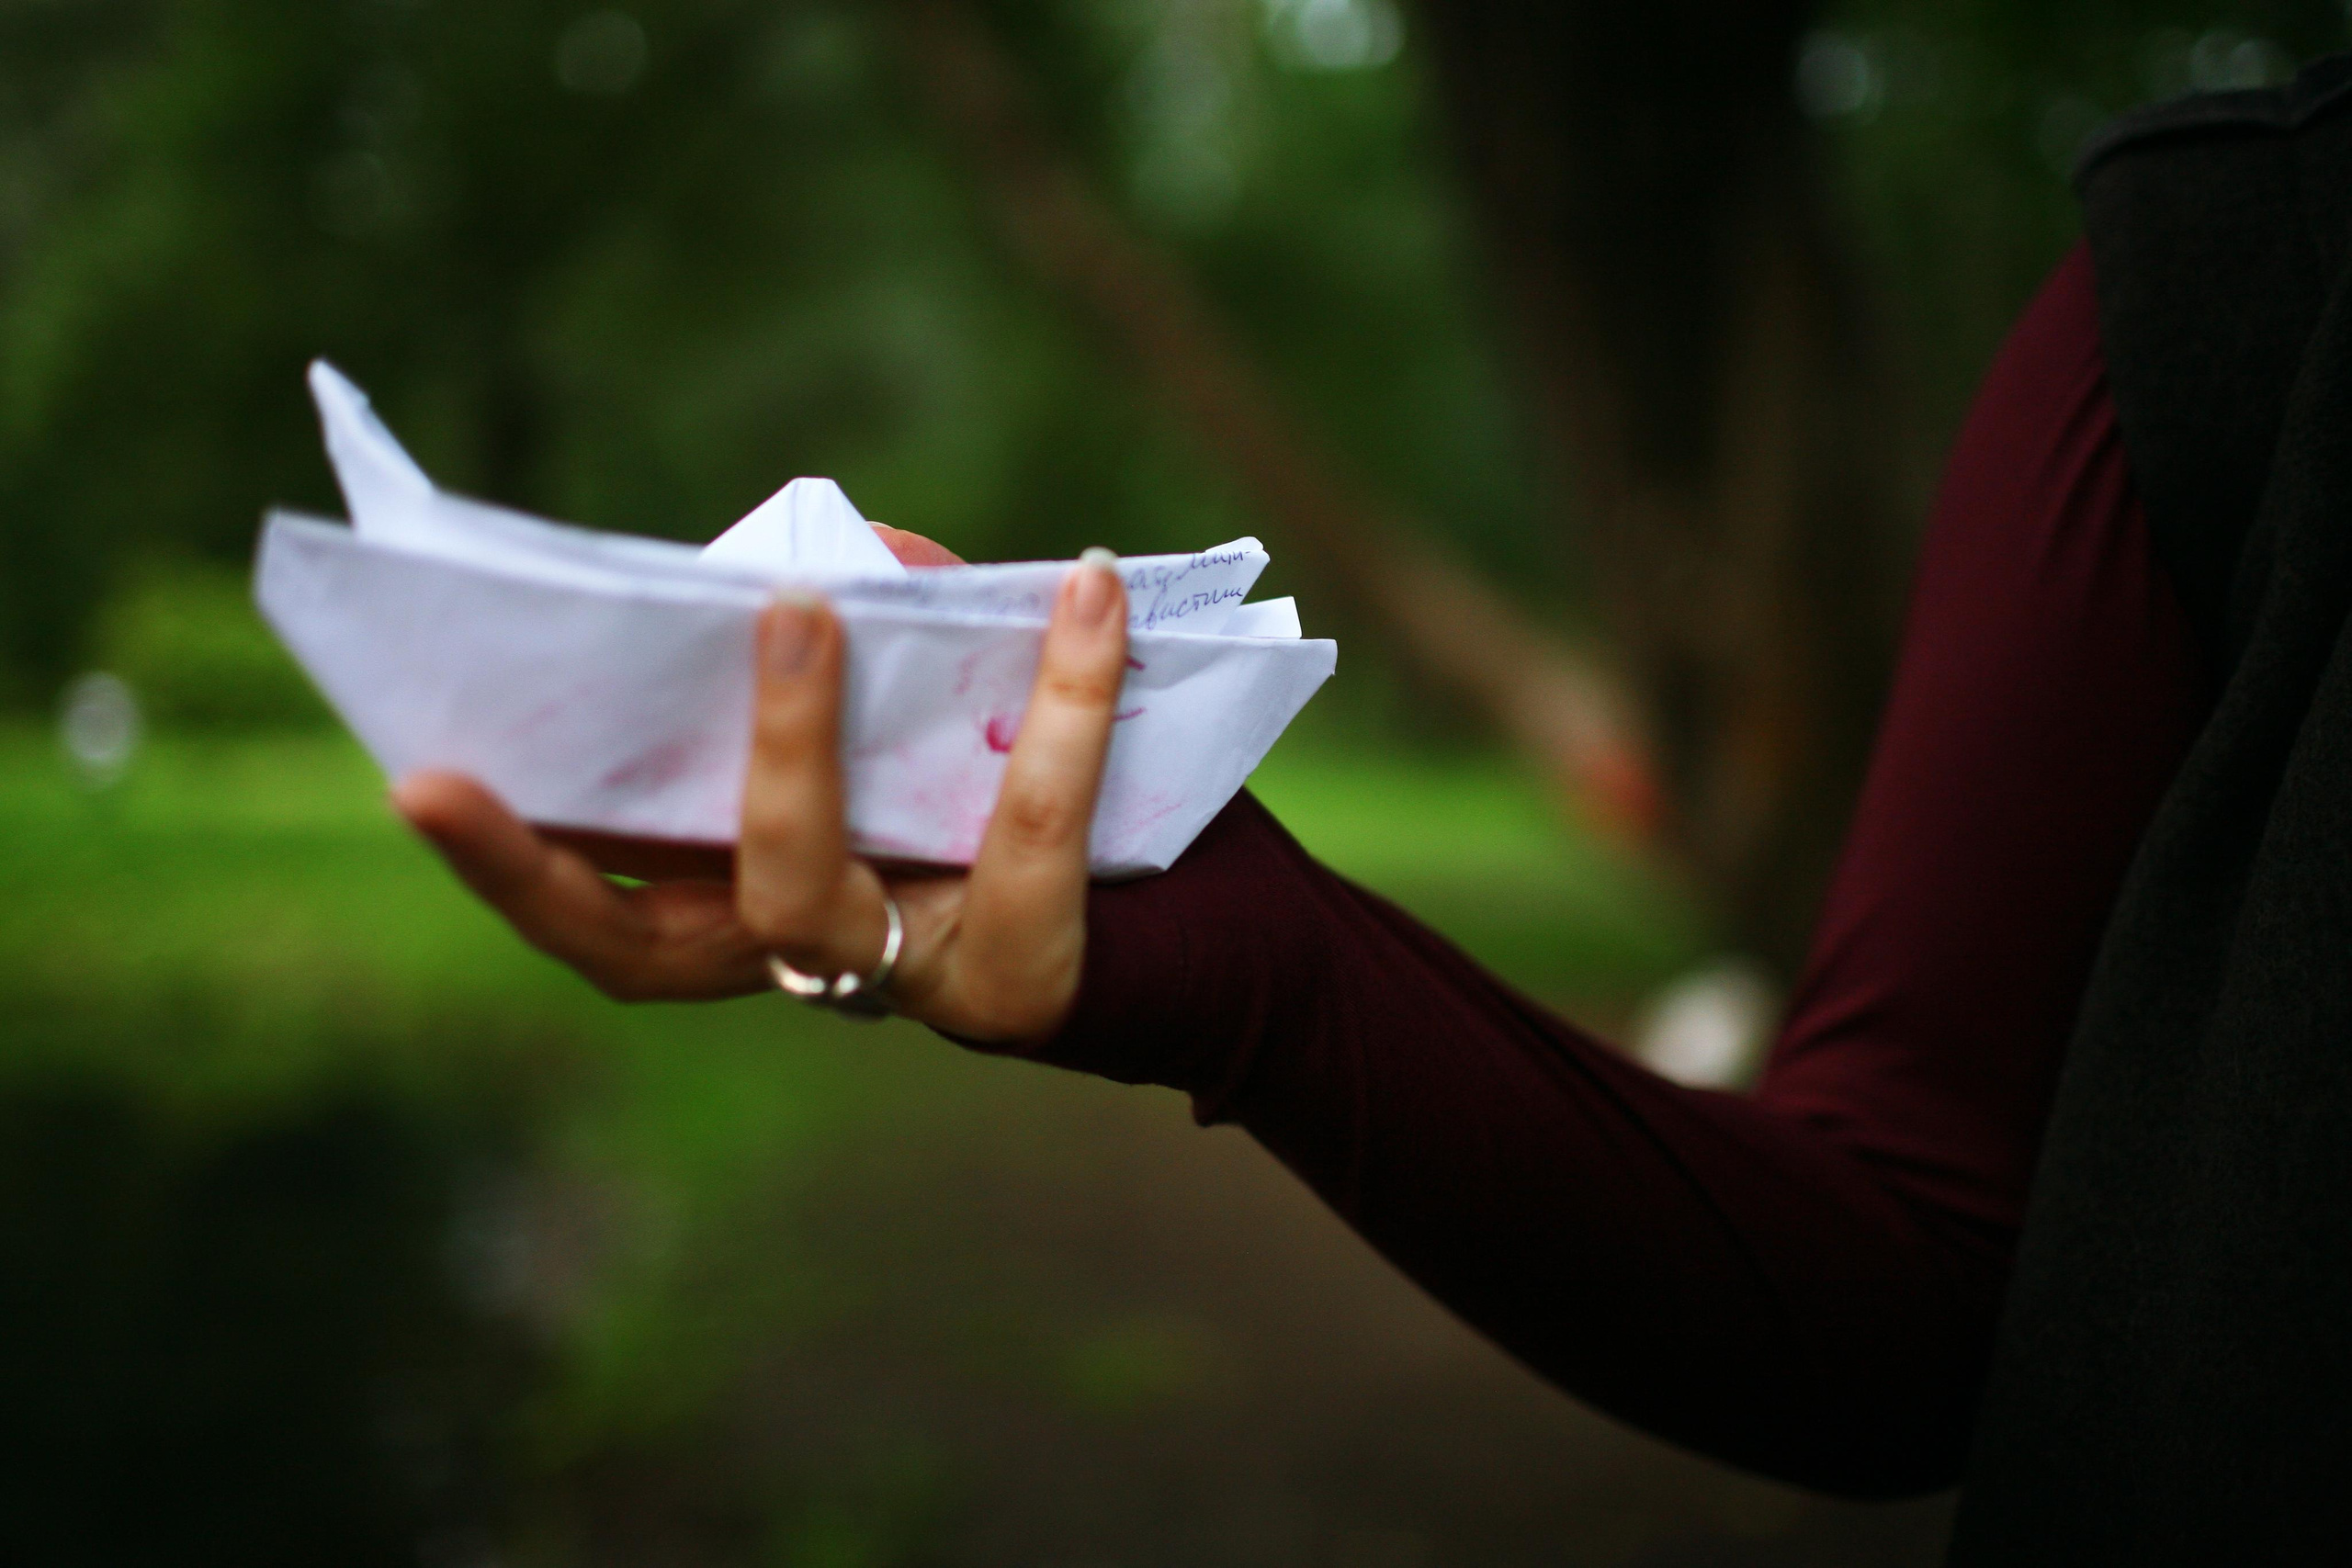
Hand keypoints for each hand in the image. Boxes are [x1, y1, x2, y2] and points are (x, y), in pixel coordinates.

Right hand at [392, 535, 1129, 1045]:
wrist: (1202, 914)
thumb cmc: (1027, 792)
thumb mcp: (927, 711)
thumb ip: (868, 639)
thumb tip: (827, 554)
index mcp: (746, 901)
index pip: (593, 906)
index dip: (504, 859)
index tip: (416, 774)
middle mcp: (799, 962)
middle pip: (631, 949)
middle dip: (528, 867)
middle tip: (439, 775)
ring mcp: (899, 983)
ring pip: (800, 891)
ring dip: (785, 743)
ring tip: (801, 608)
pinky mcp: (1022, 980)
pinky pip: (1027, 830)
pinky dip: (1063, 699)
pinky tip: (1090, 590)